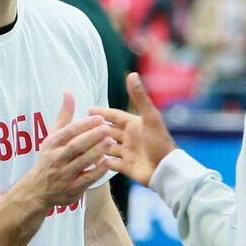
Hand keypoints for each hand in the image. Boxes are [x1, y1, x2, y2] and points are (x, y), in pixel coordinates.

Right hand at [25, 91, 112, 209]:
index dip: (84, 125)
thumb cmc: (49, 158)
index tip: (100, 117)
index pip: (68, 132)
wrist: (38, 190)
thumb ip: (64, 116)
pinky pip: (87, 179)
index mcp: (52, 144)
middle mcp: (57, 158)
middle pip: (75, 146)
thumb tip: (69, 92)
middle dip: (92, 137)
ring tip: (111, 142)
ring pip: (82, 162)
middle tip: (107, 128)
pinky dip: (98, 171)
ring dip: (97, 151)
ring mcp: (64, 174)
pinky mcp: (72, 188)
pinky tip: (109, 163)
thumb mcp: (53, 136)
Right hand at [91, 72, 175, 186]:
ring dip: (96, 145)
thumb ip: (139, 97)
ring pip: (107, 147)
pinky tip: (89, 160)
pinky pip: (110, 163)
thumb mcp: (149, 118)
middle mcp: (130, 138)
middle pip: (108, 131)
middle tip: (79, 127)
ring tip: (80, 144)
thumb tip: (131, 74)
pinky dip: (102, 162)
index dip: (102, 112)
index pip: (115, 116)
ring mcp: (128, 153)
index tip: (88, 109)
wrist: (166, 170)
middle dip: (96, 129)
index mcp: (135, 125)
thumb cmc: (159, 142)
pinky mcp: (126, 167)